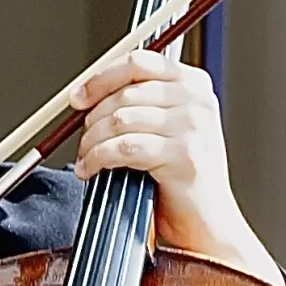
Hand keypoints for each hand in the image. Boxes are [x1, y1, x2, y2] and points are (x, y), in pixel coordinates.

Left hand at [69, 50, 284, 285]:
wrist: (207, 222)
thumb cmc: (181, 179)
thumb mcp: (165, 129)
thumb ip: (137, 103)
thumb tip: (88, 94)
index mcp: (193, 84)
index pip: (138, 63)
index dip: (100, 78)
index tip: (78, 97)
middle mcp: (197, 100)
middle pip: (123, 93)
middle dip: (92, 120)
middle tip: (83, 142)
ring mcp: (192, 126)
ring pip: (118, 120)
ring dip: (91, 142)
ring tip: (86, 159)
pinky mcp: (182, 155)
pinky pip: (122, 148)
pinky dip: (97, 159)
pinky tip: (91, 170)